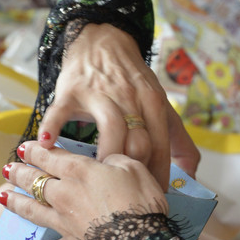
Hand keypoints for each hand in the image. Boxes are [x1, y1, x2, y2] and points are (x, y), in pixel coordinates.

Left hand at [0, 141, 167, 239]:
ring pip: (31, 210)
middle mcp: (64, 195)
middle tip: (7, 168)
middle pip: (34, 181)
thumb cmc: (141, 201)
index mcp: (79, 171)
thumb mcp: (132, 167)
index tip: (25, 148)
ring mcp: (63, 221)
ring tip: (2, 197)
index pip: (49, 157)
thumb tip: (105, 161)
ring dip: (15, 203)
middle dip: (19, 173)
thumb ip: (113, 160)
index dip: (34, 151)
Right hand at [37, 23, 199, 184]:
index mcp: (155, 104)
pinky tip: (48, 145)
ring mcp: (100, 93)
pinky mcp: (71, 91)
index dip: (156, 177)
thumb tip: (191, 173)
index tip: (150, 200)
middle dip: (132, 174)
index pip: (160, 148)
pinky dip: (53, 127)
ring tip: (96, 182)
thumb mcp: (158, 104)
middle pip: (138, 142)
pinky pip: (61, 112)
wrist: (102, 40)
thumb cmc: (130, 79)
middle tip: (124, 198)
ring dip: (105, 158)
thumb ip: (177, 138)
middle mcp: (131, 98)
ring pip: (109, 129)